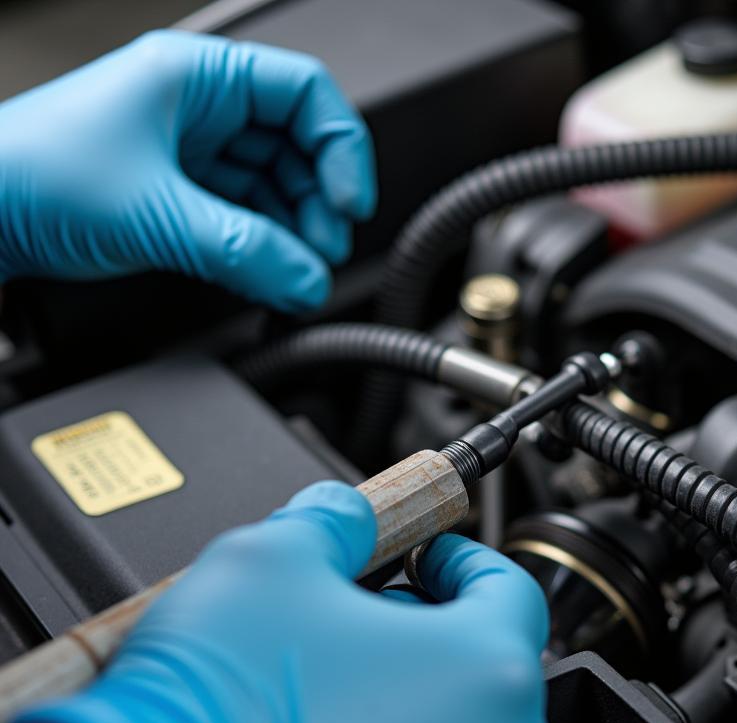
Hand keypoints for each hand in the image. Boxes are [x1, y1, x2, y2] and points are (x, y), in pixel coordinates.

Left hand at [0, 31, 375, 311]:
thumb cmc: (35, 175)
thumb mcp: (160, 213)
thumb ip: (247, 252)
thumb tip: (309, 280)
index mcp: (198, 78)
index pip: (306, 94)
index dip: (341, 149)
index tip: (349, 204)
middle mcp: (201, 108)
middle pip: (298, 146)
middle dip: (319, 202)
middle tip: (323, 250)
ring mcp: (192, 151)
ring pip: (275, 186)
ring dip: (295, 231)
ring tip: (298, 270)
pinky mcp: (182, 193)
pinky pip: (246, 214)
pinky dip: (265, 245)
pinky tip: (271, 271)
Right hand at [13, 482, 548, 722]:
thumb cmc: (221, 699)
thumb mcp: (277, 554)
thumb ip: (339, 519)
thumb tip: (350, 515)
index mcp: (486, 670)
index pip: (511, 590)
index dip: (464, 563)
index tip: (429, 560)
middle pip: (489, 677)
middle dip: (436, 642)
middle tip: (368, 629)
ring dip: (420, 721)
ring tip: (344, 704)